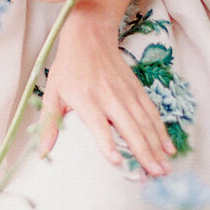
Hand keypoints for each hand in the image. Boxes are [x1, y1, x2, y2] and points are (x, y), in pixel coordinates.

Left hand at [39, 0, 175, 175]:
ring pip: (145, 123)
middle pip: (130, 127)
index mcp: (86, 99)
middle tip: (154, 174)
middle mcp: (109, 97)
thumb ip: (48, 124)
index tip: (116, 161)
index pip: (98, 124)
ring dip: (156, 146)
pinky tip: (168, 147)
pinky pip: (152, 113)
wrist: (90, 35)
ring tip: (165, 168)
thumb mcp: (52, 93)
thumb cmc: (68, 67)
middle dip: (144, 152)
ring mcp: (126, 93)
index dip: (106, 142)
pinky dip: (161, 131)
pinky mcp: (137, 89)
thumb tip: (42, 153)